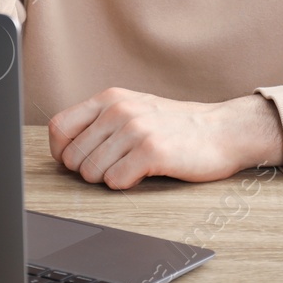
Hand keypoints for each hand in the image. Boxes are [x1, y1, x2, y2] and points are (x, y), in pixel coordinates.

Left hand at [46, 88, 282, 189]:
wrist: (222, 131)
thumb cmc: (177, 126)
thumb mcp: (134, 109)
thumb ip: (101, 120)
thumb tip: (63, 147)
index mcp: (110, 98)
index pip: (59, 127)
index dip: (61, 152)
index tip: (76, 162)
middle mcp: (119, 109)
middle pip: (73, 157)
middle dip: (88, 171)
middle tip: (115, 167)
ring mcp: (135, 129)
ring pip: (91, 173)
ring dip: (109, 179)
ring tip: (132, 168)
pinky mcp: (151, 151)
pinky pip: (114, 182)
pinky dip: (126, 185)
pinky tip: (143, 174)